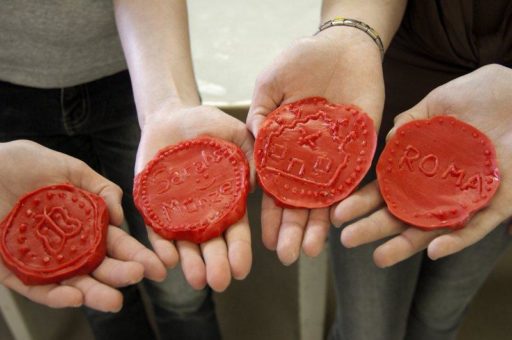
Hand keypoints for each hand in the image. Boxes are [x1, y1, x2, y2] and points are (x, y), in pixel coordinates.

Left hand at [0, 140, 165, 311]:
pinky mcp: (12, 268)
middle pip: (97, 265)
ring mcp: (41, 258)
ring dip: (93, 293)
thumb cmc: (20, 163)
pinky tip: (74, 298)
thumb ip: (100, 188)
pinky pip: (35, 287)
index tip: (158, 267)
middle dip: (120, 273)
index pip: (114, 243)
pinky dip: (54, 296)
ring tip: (114, 300)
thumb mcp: (69, 167)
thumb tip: (120, 216)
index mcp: (82, 222)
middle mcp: (66, 244)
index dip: (136, 254)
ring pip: (71, 282)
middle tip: (139, 276)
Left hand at [136, 101, 253, 291]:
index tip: (242, 269)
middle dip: (217, 264)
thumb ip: (249, 154)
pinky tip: (167, 260)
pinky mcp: (151, 205)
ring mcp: (176, 210)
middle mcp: (203, 210)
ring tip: (198, 280)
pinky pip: (155, 229)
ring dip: (191, 263)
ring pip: (184, 243)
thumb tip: (259, 183)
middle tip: (221, 281)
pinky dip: (161, 245)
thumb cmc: (206, 123)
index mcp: (227, 199)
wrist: (170, 115)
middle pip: (211, 243)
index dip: (239, 249)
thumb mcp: (234, 133)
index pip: (235, 230)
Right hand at [247, 27, 383, 264]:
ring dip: (317, 225)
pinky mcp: (358, 150)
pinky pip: (352, 179)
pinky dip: (345, 201)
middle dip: (292, 229)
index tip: (265, 240)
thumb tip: (253, 143)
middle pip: (299, 200)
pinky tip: (337, 224)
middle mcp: (307, 158)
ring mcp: (333, 157)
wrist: (341, 46)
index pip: (275, 188)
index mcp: (282, 148)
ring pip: (324, 197)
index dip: (270, 214)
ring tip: (310, 251)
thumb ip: (260, 114)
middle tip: (288, 256)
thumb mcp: (269, 84)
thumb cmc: (300, 60)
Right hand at [332, 64, 511, 266]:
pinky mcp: (499, 202)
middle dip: (374, 228)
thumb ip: (411, 121)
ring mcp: (467, 195)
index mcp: (424, 164)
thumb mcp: (437, 102)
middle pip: (403, 213)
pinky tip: (434, 250)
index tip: (340, 212)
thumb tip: (386, 142)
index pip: (388, 187)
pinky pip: (477, 225)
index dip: (364, 201)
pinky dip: (456, 239)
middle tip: (347, 240)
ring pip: (434, 227)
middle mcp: (440, 185)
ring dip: (407, 244)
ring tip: (379, 258)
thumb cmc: (485, 93)